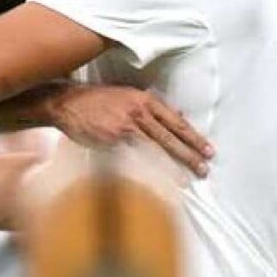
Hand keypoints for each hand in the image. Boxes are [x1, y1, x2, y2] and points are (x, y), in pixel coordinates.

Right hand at [49, 84, 213, 176]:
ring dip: (171, 166)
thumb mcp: (127, 95)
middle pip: (169, 138)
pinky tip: (157, 181)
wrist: (68, 103)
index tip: (208, 150)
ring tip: (186, 180)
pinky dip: (147, 171)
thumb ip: (152, 106)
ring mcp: (124, 129)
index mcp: (144, 100)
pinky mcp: (111, 143)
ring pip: (154, 150)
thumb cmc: (98, 99)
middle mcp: (137, 113)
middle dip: (189, 155)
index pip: (175, 121)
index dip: (193, 137)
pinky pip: (133, 159)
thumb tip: (178, 114)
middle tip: (204, 169)